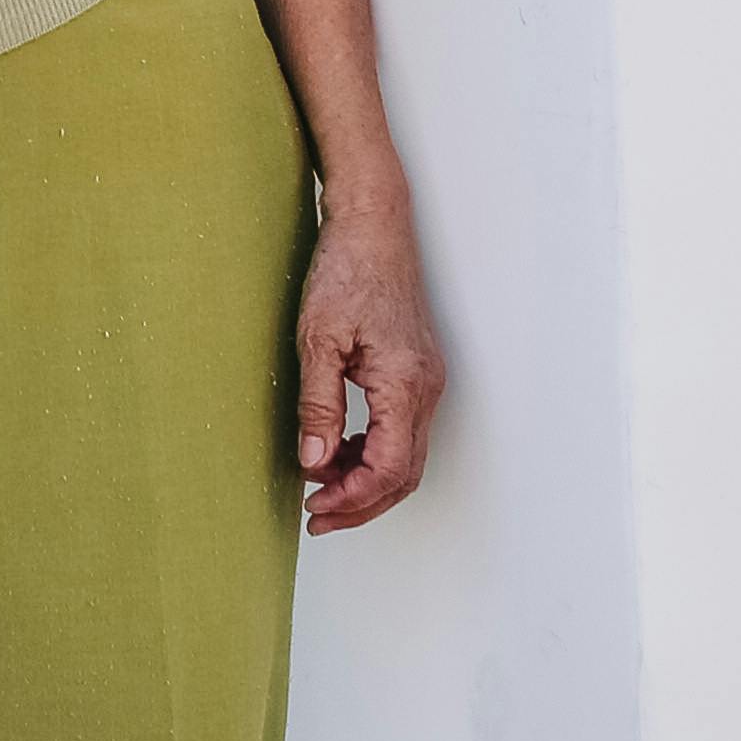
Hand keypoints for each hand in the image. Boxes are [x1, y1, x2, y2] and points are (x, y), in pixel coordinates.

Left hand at [294, 189, 445, 533]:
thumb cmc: (348, 269)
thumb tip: (314, 463)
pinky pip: (403, 432)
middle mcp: (426, 389)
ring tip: (320, 484)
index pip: (387, 470)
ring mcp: (427, 381)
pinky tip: (340, 448)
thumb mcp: (318, 338)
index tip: (314, 509)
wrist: (374, 225)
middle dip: (360, 503)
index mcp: (405, 385)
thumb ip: (318, 406)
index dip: (351, 500)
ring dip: (366, 480)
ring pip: (406, 457)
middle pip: (403, 475)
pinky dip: (373, 452)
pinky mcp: (417, 372)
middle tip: (316, 515)